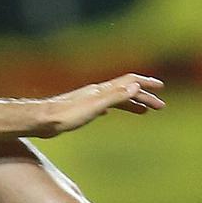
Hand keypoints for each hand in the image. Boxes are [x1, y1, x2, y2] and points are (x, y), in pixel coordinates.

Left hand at [42, 74, 164, 134]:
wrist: (41, 120)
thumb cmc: (66, 116)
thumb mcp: (94, 107)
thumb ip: (114, 96)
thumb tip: (135, 86)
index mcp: (102, 90)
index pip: (129, 82)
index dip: (145, 84)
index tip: (160, 88)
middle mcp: (96, 92)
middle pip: (125, 90)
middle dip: (143, 96)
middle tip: (159, 106)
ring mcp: (88, 100)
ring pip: (114, 98)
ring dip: (131, 102)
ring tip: (143, 111)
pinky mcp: (79, 109)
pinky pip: (102, 106)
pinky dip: (112, 107)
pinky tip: (108, 113)